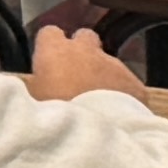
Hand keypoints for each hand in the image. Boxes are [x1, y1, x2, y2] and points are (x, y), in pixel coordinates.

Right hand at [26, 19, 147, 106]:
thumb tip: (37, 84)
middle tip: (76, 76)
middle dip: (82, 52)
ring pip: (108, 62)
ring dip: (102, 76)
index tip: (49, 61)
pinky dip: (122, 94)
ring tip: (98, 104)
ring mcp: (114, 64)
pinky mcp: (134, 83)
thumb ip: (36, 85)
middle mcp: (86, 50)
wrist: (96, 135)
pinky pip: (127, 83)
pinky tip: (116, 114)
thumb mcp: (33, 101)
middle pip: (85, 37)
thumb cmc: (56, 116)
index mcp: (56, 51)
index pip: (49, 32)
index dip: (50, 45)